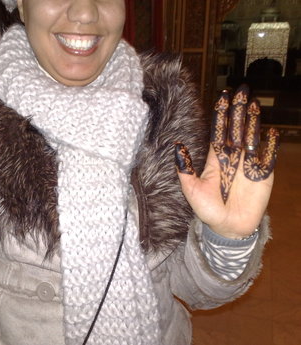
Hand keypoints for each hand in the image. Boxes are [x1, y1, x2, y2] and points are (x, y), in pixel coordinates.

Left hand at [174, 85, 279, 238]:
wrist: (228, 228)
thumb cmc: (207, 210)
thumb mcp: (191, 189)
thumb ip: (185, 169)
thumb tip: (176, 146)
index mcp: (216, 158)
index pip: (219, 131)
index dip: (221, 114)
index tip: (223, 96)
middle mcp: (232, 157)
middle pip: (236, 129)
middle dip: (238, 110)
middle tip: (241, 90)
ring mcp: (248, 165)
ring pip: (252, 138)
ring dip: (253, 122)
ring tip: (253, 104)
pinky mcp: (263, 175)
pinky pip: (268, 158)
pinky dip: (270, 147)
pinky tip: (271, 134)